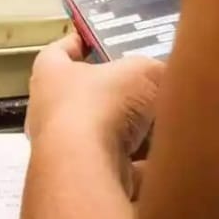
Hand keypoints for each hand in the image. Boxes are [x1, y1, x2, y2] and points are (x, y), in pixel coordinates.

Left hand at [26, 30, 164, 169]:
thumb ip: (154, 70)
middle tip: (148, 87)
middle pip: (85, 97)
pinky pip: (119, 169)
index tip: (97, 39)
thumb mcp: (140, 72)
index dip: (79, 42)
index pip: (59, 51)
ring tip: (166, 125)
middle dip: (116, 94)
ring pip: (103, 136)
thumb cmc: (101, 106)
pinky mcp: (82, 179)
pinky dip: (142, 168)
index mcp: (50, 74)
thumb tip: (169, 75)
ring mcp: (63, 149)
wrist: (85, 171)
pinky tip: (167, 163)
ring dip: (132, 134)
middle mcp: (49, 111)